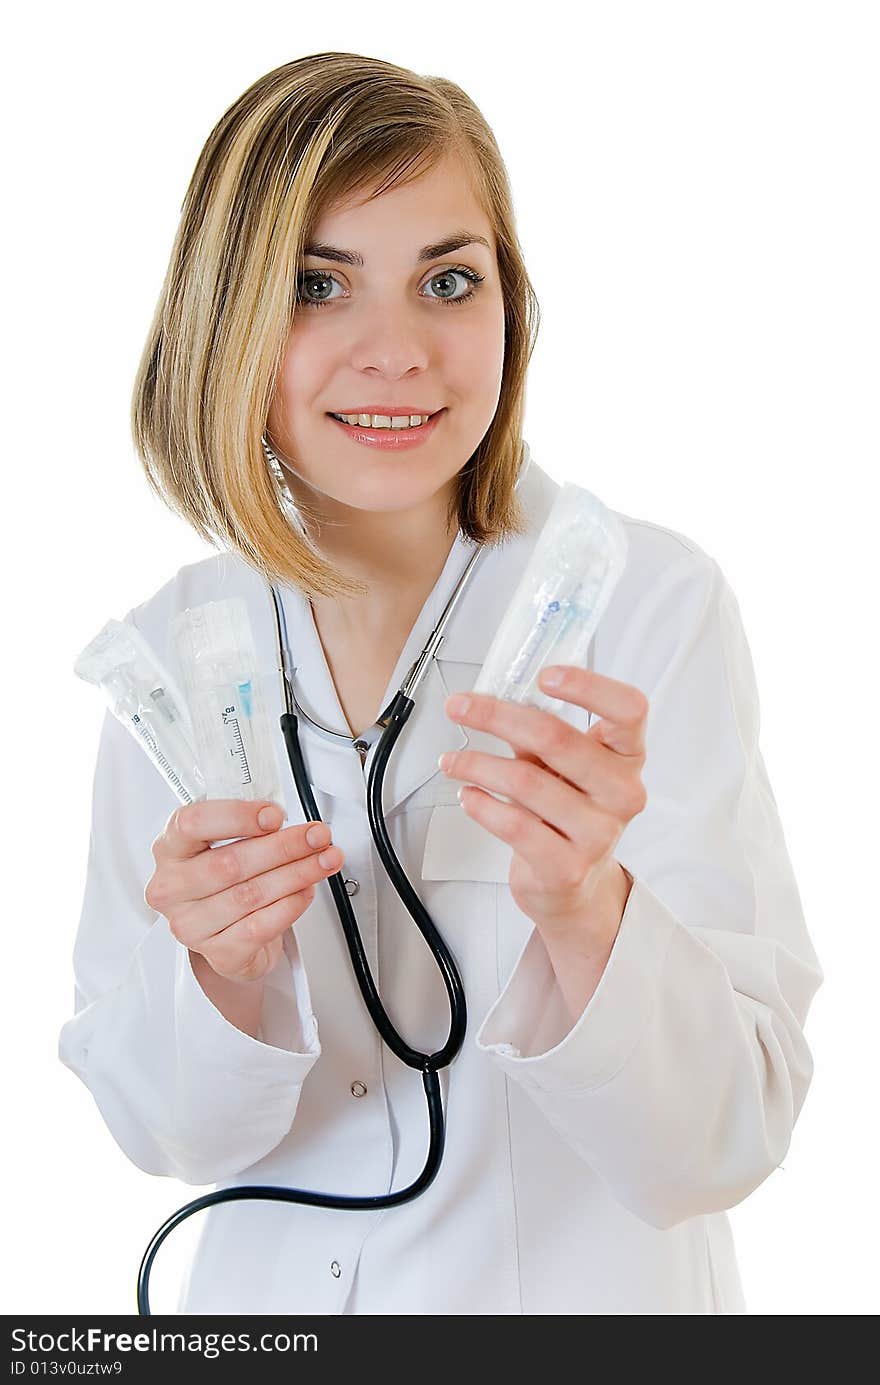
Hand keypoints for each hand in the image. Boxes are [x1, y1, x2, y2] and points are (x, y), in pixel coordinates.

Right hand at [144, 799, 344, 982]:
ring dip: (297, 873)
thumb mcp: (227, 844)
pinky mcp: (217, 952)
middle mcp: (173, 887)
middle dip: (283, 847)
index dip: (238, 817)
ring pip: (251, 894)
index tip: (274, 815)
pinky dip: (290, 905)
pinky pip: (261, 927)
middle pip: (230, 863)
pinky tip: (306, 891)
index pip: (192, 824)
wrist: (227, 937)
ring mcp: (191, 924)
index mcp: (171, 848)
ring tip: (324, 860)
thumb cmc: (226, 881)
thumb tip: (285, 821)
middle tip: (316, 836)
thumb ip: (251, 828)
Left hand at [440, 665, 647, 942]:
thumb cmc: (566, 811)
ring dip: (476, 763)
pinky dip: (481, 805)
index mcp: (627, 756)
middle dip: (497, 716)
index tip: (544, 675)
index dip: (589, 687)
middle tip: (459, 707)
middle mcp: (622, 793)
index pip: (629, 709)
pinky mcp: (567, 867)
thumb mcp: (562, 766)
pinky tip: (468, 794)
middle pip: (558, 738)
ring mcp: (598, 833)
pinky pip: (514, 825)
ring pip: (526, 781)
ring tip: (452, 760)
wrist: (574, 885)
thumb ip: (539, 733)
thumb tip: (491, 697)